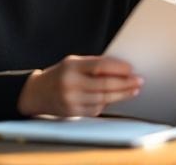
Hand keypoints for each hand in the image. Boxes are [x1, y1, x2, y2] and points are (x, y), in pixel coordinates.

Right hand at [17, 55, 142, 116]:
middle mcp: (70, 83)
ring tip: (133, 90)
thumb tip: (121, 68)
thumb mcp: (72, 63)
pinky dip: (107, 103)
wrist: (36, 93)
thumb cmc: (60, 75)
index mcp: (71, 67)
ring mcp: (71, 100)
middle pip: (104, 84)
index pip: (99, 66)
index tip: (131, 68)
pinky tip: (116, 98)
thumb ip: (93, 65)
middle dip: (125, 83)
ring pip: (103, 98)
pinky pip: (96, 109)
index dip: (118, 68)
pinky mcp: (73, 113)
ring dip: (121, 95)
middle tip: (139, 81)